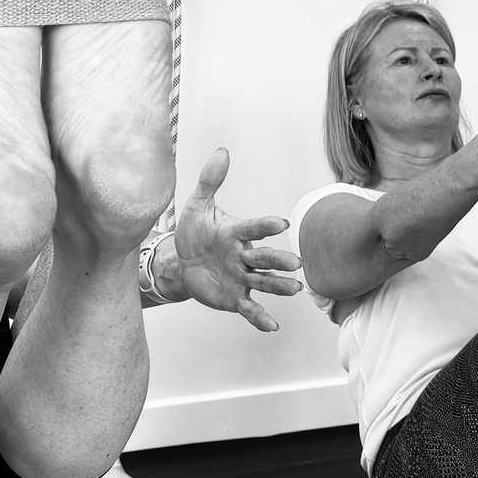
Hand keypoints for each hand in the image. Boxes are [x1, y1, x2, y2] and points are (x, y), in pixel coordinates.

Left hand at [164, 148, 305, 331]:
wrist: (182, 263)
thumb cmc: (194, 232)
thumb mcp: (197, 206)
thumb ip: (210, 180)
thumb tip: (223, 151)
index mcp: (236, 233)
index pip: (253, 228)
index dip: (265, 226)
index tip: (281, 223)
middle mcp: (244, 256)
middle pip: (264, 258)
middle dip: (278, 261)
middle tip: (296, 263)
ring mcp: (242, 278)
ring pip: (263, 283)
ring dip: (278, 286)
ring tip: (294, 289)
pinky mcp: (235, 298)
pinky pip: (250, 308)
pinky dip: (260, 317)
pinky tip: (272, 326)